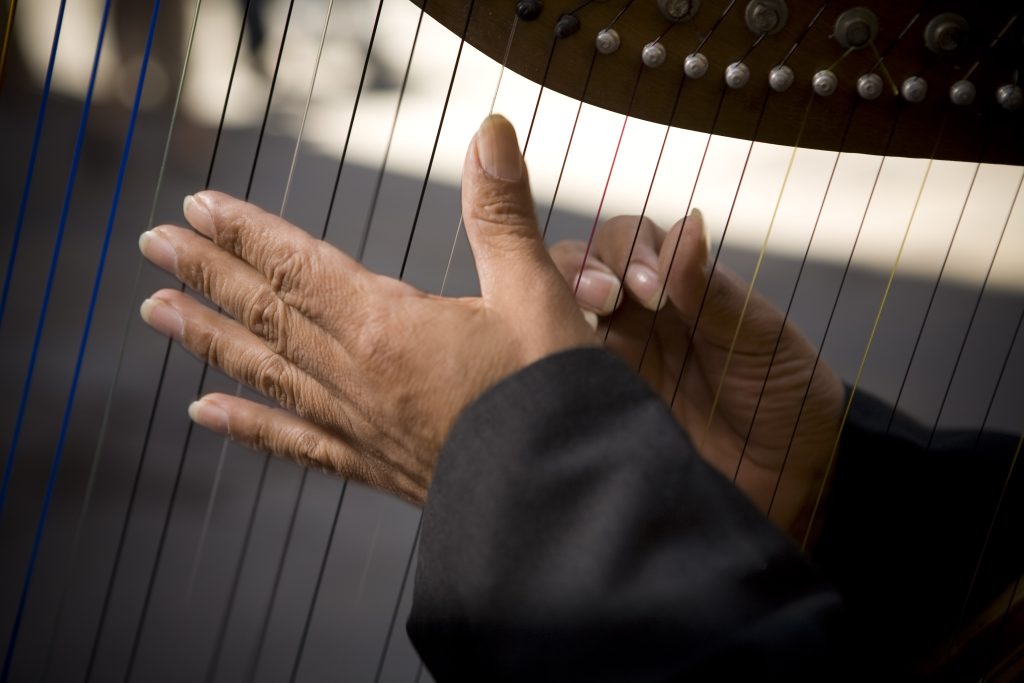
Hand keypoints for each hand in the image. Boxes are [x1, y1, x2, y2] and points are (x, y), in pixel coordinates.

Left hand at [138, 115, 593, 503]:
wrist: (561, 497)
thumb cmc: (553, 395)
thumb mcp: (538, 293)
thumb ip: (502, 213)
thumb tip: (489, 130)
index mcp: (389, 326)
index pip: (299, 266)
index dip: (247, 232)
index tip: (197, 206)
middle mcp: (357, 375)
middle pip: (269, 313)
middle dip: (208, 272)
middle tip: (153, 243)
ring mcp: (359, 424)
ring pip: (267, 371)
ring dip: (209, 337)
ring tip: (159, 311)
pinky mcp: (374, 465)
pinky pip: (295, 443)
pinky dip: (247, 426)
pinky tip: (204, 414)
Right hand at [551, 214, 844, 534]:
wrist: (789, 485)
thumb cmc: (786, 401)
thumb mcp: (761, 339)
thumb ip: (713, 289)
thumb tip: (688, 223)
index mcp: (675, 290)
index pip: (626, 239)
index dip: (627, 248)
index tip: (650, 286)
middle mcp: (632, 319)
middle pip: (575, 267)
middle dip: (578, 270)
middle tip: (606, 300)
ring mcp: (607, 361)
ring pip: (551, 313)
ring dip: (551, 306)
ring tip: (574, 330)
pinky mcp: (592, 406)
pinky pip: (551, 372)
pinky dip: (543, 358)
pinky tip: (556, 367)